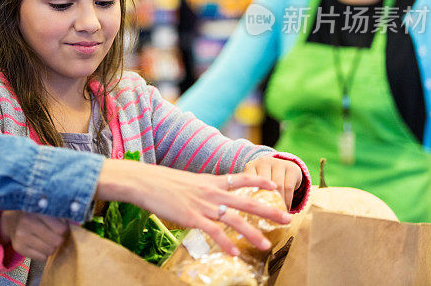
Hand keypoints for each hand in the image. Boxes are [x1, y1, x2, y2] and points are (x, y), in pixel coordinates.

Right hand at [0, 210, 67, 260]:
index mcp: (36, 212)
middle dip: (58, 239)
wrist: (11, 221)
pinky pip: (42, 258)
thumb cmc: (32, 215)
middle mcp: (27, 224)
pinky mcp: (19, 248)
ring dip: (51, 247)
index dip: (64, 229)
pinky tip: (38, 245)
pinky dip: (43, 253)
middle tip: (54, 235)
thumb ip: (57, 217)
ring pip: (50, 251)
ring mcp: (21, 237)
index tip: (61, 227)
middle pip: (56, 241)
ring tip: (46, 240)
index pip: (60, 229)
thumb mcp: (43, 210)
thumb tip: (71, 227)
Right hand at [95, 160, 291, 256]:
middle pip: (247, 201)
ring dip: (252, 233)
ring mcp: (203, 205)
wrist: (144, 181)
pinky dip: (225, 243)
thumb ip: (200, 188)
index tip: (274, 184)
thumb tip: (205, 194)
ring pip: (235, 219)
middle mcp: (211, 192)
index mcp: (210, 181)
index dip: (259, 180)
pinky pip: (213, 232)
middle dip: (268, 210)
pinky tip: (235, 253)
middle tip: (287, 218)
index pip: (240, 178)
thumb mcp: (185, 180)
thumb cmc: (160, 181)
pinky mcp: (192, 217)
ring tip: (265, 245)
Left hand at [243, 156, 302, 210]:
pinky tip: (286, 208)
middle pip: (263, 184)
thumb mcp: (255, 182)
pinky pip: (288, 187)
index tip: (252, 211)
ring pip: (277, 186)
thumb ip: (248, 193)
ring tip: (278, 216)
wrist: (283, 167)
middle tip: (267, 217)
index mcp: (251, 166)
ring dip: (279, 202)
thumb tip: (243, 214)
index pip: (248, 182)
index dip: (250, 196)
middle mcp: (263, 161)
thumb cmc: (265, 180)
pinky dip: (287, 200)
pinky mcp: (291, 167)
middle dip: (266, 202)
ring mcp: (278, 163)